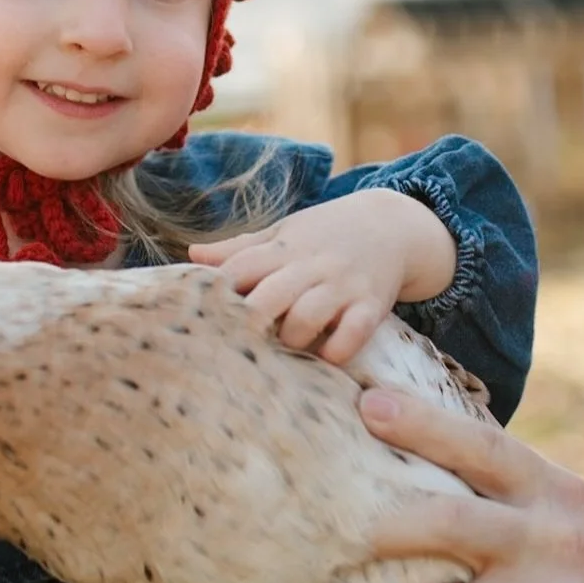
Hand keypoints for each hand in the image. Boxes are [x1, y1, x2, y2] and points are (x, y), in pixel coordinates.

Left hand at [188, 189, 455, 362]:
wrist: (392, 225)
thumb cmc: (325, 234)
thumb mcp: (282, 233)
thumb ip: (240, 249)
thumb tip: (191, 254)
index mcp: (283, 249)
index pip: (240, 267)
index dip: (218, 292)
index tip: (203, 316)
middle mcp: (310, 266)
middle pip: (268, 296)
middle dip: (248, 321)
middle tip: (237, 343)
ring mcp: (342, 287)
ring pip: (306, 318)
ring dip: (290, 340)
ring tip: (283, 350)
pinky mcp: (371, 306)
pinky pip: (352, 335)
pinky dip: (335, 352)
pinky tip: (324, 358)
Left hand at [333, 389, 583, 582]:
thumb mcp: (580, 524)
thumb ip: (516, 500)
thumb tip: (431, 463)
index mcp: (555, 497)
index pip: (481, 447)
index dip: (419, 423)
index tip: (363, 404)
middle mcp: (550, 543)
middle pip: (441, 522)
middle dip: (373, 537)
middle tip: (318, 556)